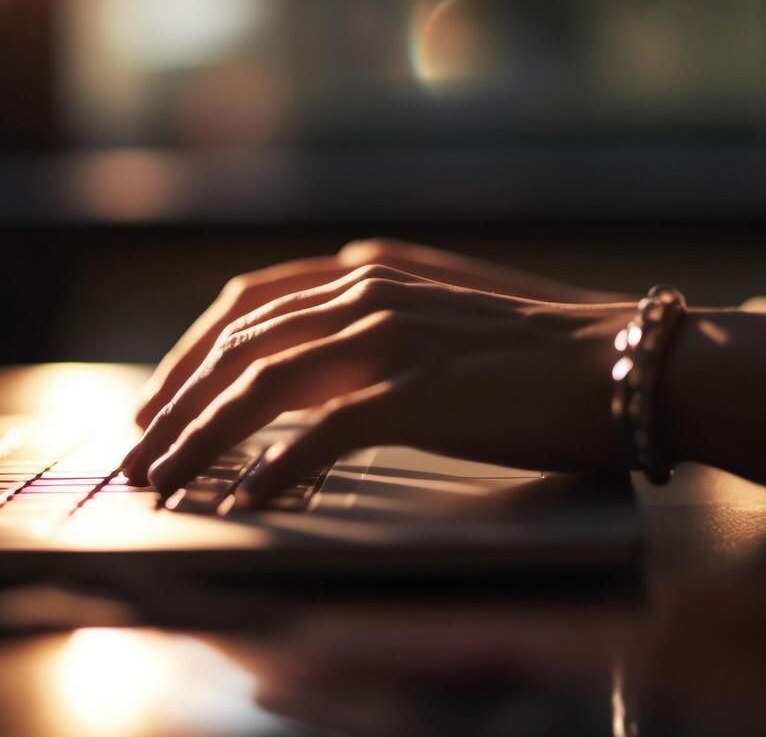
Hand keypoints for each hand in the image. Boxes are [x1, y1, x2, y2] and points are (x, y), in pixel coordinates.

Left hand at [120, 262, 636, 503]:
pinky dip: (275, 466)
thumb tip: (296, 378)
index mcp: (369, 267)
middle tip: (137, 457)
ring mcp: (394, 336)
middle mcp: (370, 289)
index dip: (188, 354)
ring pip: (262, 385)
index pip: (247, 303)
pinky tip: (249, 498)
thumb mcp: (438, 319)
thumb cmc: (538, 354)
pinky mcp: (421, 393)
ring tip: (167, 485)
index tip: (154, 403)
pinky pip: (323, 432)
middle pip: (238, 345)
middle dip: (173, 404)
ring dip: (201, 438)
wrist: (628, 362)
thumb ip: (367, 330)